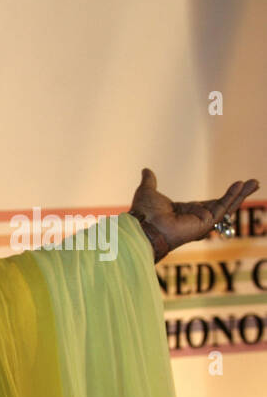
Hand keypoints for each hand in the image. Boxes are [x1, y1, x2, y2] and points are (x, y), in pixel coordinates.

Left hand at [128, 168, 259, 262]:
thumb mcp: (148, 192)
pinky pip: (221, 208)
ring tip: (255, 182)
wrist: (142, 226)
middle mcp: (195, 219)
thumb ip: (150, 181)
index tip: (237, 187)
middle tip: (254, 183)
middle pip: (223, 205)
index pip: (209, 204)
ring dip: (241, 194)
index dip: (224, 196)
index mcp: (185, 213)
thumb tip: (146, 170)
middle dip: (239, 194)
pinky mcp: (204, 224)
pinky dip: (231, 196)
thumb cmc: (143, 214)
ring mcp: (201, 222)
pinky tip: (240, 185)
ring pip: (226, 206)